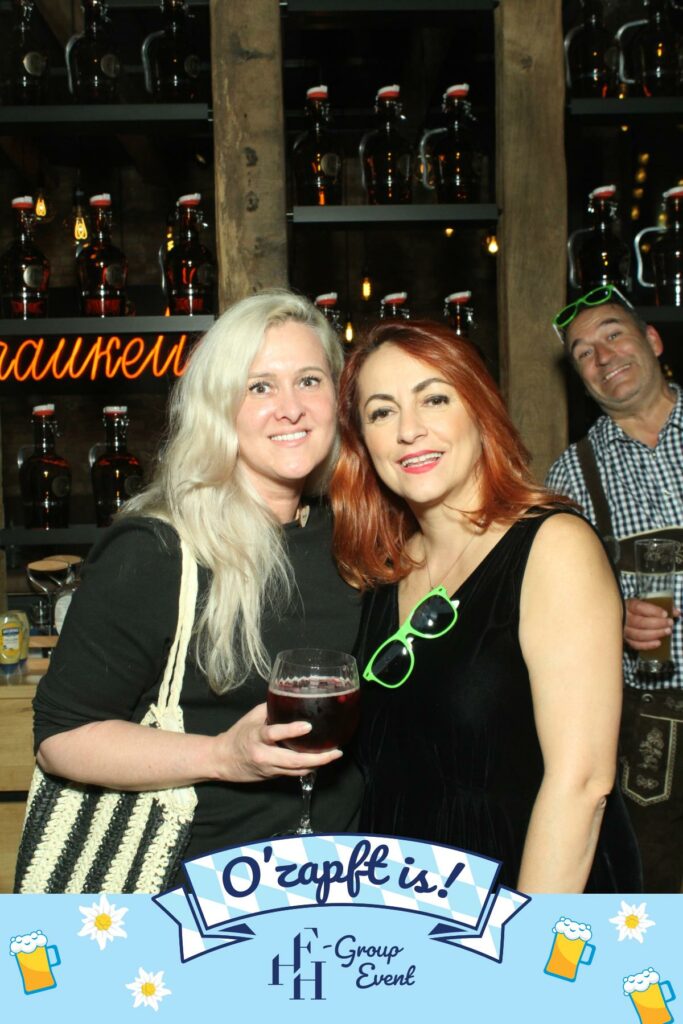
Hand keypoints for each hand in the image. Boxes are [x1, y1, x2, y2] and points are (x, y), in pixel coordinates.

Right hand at [213, 703, 341, 783]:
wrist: (222, 760)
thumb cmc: (238, 735)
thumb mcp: (251, 717)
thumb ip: (270, 708)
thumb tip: (290, 697)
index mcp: (256, 736)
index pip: (274, 734)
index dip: (291, 731)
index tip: (308, 726)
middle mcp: (263, 755)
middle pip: (293, 760)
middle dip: (317, 758)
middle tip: (335, 752)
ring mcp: (269, 768)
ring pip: (296, 770)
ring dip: (317, 764)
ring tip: (333, 755)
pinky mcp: (272, 776)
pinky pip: (293, 774)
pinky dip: (307, 768)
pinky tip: (320, 762)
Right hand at [624, 597, 678, 650]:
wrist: (625, 616)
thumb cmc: (640, 609)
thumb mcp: (648, 604)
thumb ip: (663, 606)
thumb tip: (676, 612)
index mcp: (629, 605)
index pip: (639, 607)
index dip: (653, 611)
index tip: (665, 614)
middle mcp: (624, 618)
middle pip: (640, 622)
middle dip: (658, 624)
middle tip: (670, 623)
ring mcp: (624, 630)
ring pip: (639, 635)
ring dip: (655, 634)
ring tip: (667, 631)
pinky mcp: (626, 639)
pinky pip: (636, 645)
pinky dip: (648, 645)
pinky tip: (658, 643)